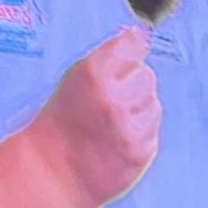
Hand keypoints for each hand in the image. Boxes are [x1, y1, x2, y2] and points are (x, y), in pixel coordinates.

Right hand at [34, 27, 164, 207]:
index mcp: (93, 74)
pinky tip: (117, 140)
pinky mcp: (141, 150)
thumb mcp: (77, 79)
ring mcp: (129, 127)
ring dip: (139, 110)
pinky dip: (140, 133)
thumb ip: (110, 58)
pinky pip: (153, 129)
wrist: (54, 171)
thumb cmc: (65, 120)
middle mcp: (114, 98)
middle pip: (147, 75)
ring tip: (111, 123)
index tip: (125, 56)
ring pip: (154, 103)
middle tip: (107, 103)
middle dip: (132, 86)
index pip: (132, 45)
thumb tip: (141, 35)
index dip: (130, 51)